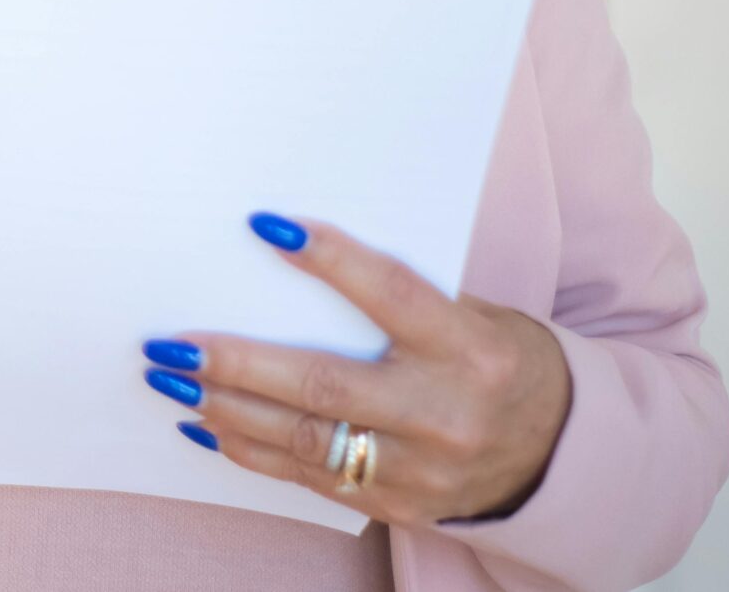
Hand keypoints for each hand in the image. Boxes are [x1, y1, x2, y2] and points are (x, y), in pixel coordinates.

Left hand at [142, 213, 572, 527]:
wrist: (558, 454)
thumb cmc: (498, 359)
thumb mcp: (474, 315)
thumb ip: (402, 299)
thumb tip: (297, 253)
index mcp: (467, 349)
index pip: (393, 294)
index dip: (333, 260)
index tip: (266, 225)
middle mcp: (443, 413)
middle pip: (325, 387)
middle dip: (239, 365)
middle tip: (172, 344)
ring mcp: (420, 469)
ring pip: (306, 441)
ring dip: (227, 409)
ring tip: (169, 381)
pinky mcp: (399, 503)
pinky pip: (311, 477)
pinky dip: (252, 449)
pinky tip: (205, 424)